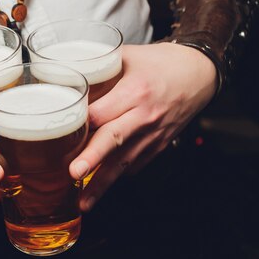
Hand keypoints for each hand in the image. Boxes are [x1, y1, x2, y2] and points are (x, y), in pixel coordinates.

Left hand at [69, 43, 216, 210]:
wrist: (199, 73)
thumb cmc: (162, 62)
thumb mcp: (129, 55)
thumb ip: (98, 64)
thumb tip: (64, 69)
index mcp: (135, 91)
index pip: (103, 111)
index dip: (80, 122)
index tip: (59, 131)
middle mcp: (144, 115)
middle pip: (114, 138)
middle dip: (92, 158)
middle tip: (73, 173)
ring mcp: (153, 134)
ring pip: (124, 161)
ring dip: (102, 184)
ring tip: (83, 203)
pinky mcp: (158, 146)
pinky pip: (135, 165)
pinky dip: (117, 176)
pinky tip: (99, 189)